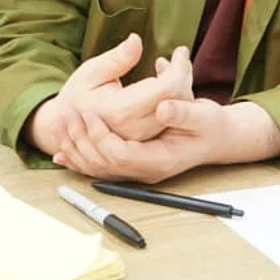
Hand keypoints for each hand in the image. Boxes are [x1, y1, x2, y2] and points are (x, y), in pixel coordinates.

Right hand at [25, 34, 192, 156]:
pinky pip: (171, 119)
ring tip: (173, 66)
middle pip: (177, 101)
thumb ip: (116, 59)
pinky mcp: (147, 142)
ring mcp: (142, 139)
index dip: (179, 69)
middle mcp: (135, 129)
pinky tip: (167, 81)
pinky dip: (175, 99)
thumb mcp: (91, 72)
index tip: (181, 50)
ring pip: (177, 112)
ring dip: (182, 87)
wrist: (69, 127)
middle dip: (184, 75)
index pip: (165, 89)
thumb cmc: (79, 94)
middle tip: (181, 55)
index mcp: (121, 111)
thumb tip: (136, 40)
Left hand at [48, 99, 279, 183]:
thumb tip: (161, 108)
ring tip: (60, 127)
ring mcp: (139, 171)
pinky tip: (63, 153)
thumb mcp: (203, 115)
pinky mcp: (133, 164)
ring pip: (99, 169)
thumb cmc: (212, 125)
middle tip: (66, 115)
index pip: (122, 155)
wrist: (218, 139)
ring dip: (77, 150)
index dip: (102, 136)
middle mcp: (147, 170)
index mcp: (162, 160)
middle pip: (104, 164)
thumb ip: (182, 112)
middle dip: (82, 141)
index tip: (88, 113)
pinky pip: (101, 167)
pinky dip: (81, 159)